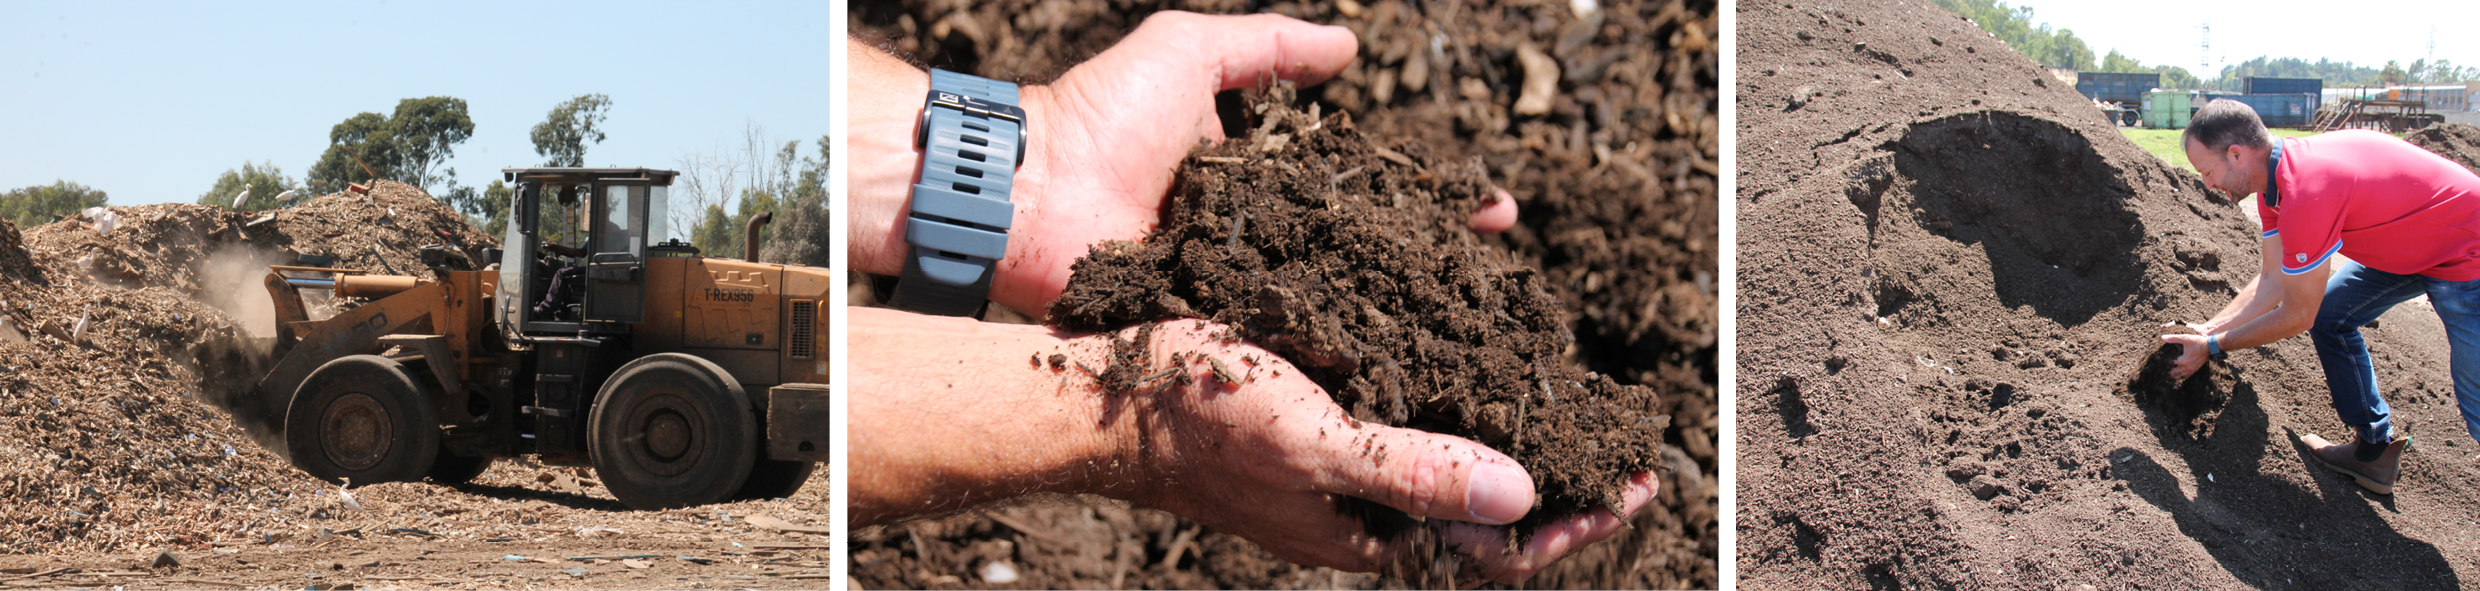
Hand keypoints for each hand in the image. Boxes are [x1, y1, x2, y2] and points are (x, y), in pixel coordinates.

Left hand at [850, 13, 1517, 316]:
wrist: (1027, 189)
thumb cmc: (1096, 114)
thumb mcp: (1188, 52)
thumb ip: (1266, 47)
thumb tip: (1349, 47)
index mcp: (1258, 187)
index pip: (1364, 196)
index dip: (1428, 204)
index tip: (1491, 211)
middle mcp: (1256, 245)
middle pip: (1362, 262)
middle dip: (1433, 271)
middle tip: (1494, 280)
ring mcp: (1233, 295)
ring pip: (1330, 312)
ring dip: (1397, 325)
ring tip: (1467, 338)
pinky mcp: (1204, 334)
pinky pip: (1274, 349)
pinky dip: (1328, 363)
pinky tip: (1392, 381)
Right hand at [1095, 320, 1643, 584]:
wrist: (1099, 398)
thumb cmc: (1201, 418)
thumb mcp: (1317, 442)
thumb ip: (1415, 471)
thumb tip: (1525, 496)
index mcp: (1372, 532)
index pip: (1500, 548)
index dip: (1578, 520)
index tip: (1640, 483)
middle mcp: (1366, 508)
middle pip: (1487, 510)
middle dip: (1562, 481)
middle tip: (1627, 447)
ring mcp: (1342, 468)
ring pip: (1451, 462)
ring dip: (1515, 437)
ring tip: (1571, 406)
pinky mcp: (1320, 423)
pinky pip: (1409, 417)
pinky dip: (1459, 396)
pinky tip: (1480, 355)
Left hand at [2159, 333, 2208, 379]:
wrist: (2211, 346)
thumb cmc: (2198, 342)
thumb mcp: (2185, 338)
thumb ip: (2174, 338)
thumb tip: (2163, 338)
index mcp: (2183, 361)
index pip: (2169, 364)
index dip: (2162, 362)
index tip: (2156, 360)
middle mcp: (2187, 367)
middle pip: (2173, 373)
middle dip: (2166, 371)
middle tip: (2160, 370)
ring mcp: (2191, 369)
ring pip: (2180, 376)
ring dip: (2173, 376)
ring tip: (2167, 374)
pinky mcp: (2195, 369)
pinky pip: (2186, 376)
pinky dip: (2181, 376)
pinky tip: (2177, 375)